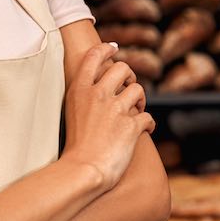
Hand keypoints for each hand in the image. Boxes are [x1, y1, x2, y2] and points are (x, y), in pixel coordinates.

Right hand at [61, 42, 155, 191]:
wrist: (82, 171)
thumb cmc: (74, 147)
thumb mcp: (71, 113)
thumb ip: (85, 97)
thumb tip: (100, 88)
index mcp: (80, 90)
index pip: (94, 56)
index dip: (106, 49)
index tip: (113, 49)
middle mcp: (98, 94)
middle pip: (122, 68)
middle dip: (129, 77)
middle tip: (128, 89)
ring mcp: (116, 109)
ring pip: (138, 90)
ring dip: (140, 101)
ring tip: (136, 112)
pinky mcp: (132, 126)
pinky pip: (148, 117)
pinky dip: (148, 124)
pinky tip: (144, 131)